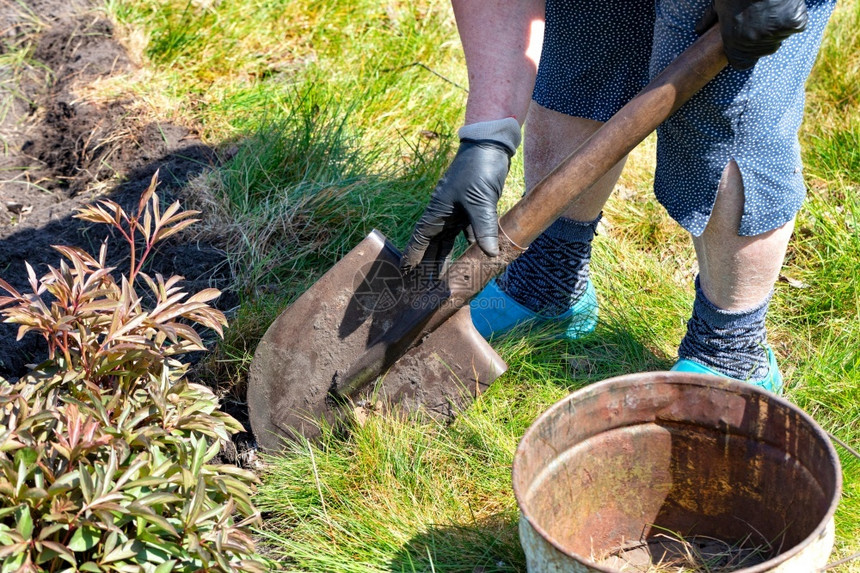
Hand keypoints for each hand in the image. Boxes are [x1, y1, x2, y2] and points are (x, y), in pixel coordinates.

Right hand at [400, 139, 511, 277]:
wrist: (491, 146)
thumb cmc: (478, 169)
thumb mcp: (479, 200)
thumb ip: (483, 227)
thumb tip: (489, 255)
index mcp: (438, 210)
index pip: (420, 238)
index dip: (412, 255)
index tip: (405, 272)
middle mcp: (445, 212)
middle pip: (433, 243)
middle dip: (428, 263)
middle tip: (424, 284)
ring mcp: (459, 211)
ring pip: (449, 239)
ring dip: (447, 257)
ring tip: (444, 277)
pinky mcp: (473, 208)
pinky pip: (468, 232)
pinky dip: (470, 245)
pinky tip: (471, 257)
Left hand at [697, 0, 807, 70]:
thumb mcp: (719, 3)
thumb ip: (710, 19)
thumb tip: (698, 30)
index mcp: (734, 42)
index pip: (742, 64)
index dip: (745, 55)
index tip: (747, 44)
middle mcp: (753, 42)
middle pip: (764, 51)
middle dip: (763, 40)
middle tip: (761, 19)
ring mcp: (774, 33)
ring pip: (780, 38)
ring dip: (778, 28)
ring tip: (771, 9)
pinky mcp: (794, 23)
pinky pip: (796, 26)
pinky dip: (794, 17)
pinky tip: (785, 5)